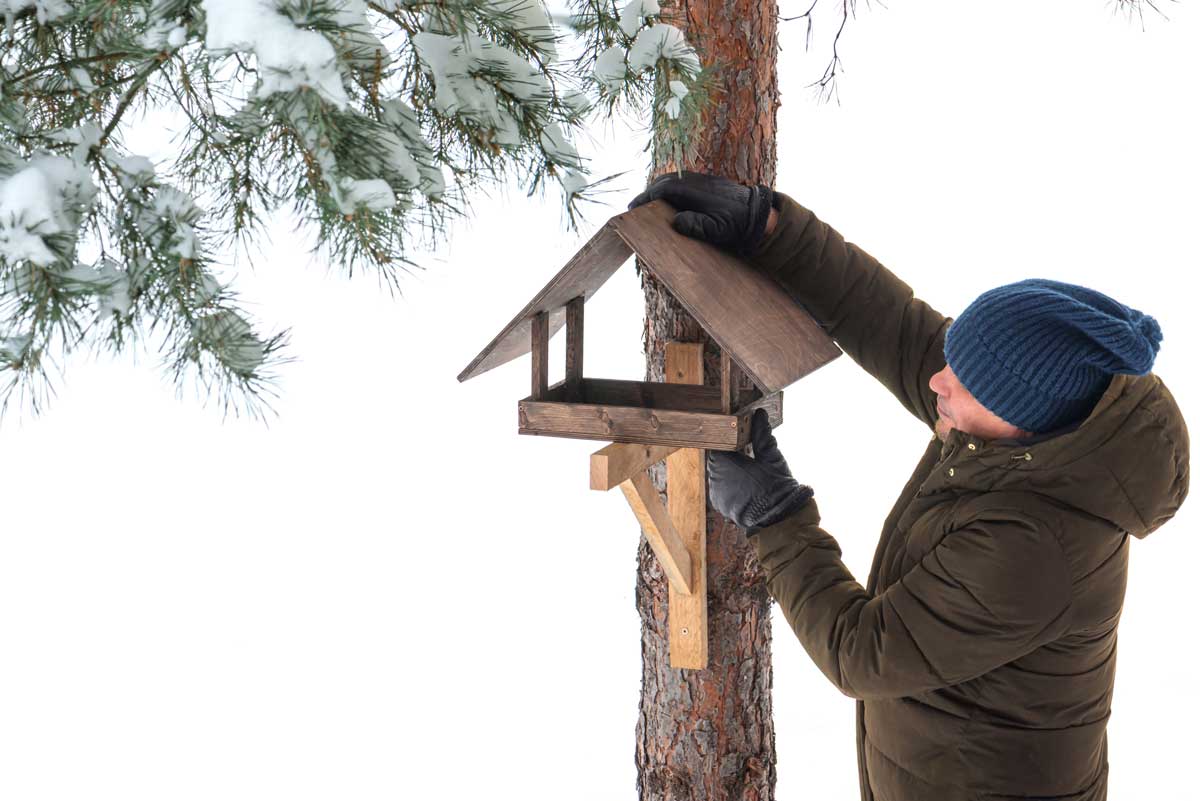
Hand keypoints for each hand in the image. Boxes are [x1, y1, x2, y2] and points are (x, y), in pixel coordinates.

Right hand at [627, 170, 775, 255]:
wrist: (758, 212)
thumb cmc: (738, 223)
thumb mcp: (719, 230)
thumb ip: (698, 226)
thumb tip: (676, 221)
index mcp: (693, 191)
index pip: (661, 190)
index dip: (645, 199)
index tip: (632, 208)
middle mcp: (694, 181)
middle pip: (663, 183)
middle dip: (648, 195)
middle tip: (635, 209)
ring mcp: (700, 180)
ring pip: (671, 181)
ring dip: (658, 191)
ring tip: (648, 206)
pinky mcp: (704, 183)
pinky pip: (680, 182)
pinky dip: (668, 190)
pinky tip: (667, 203)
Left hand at [707, 409, 814, 535]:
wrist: (779, 521)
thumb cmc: (777, 488)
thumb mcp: (771, 458)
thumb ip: (762, 435)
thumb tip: (760, 414)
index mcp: (725, 464)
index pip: (719, 443)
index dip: (728, 438)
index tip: (739, 437)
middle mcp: (715, 478)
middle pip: (717, 458)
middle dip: (729, 455)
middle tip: (746, 452)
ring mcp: (715, 493)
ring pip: (717, 473)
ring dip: (728, 469)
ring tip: (747, 469)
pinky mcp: (719, 504)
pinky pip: (719, 487)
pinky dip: (728, 483)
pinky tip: (744, 484)